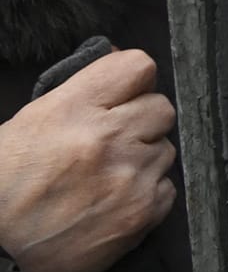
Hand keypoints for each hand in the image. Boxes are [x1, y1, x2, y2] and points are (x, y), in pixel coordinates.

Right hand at [0, 48, 176, 271]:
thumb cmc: (2, 188)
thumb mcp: (26, 125)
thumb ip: (77, 94)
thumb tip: (116, 58)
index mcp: (71, 110)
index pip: (137, 67)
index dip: (132, 82)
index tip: (122, 95)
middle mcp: (106, 138)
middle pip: (161, 108)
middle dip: (140, 122)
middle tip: (111, 142)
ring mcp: (128, 177)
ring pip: (165, 149)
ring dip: (142, 159)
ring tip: (103, 178)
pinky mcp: (141, 213)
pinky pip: (166, 188)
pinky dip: (146, 194)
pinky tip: (111, 203)